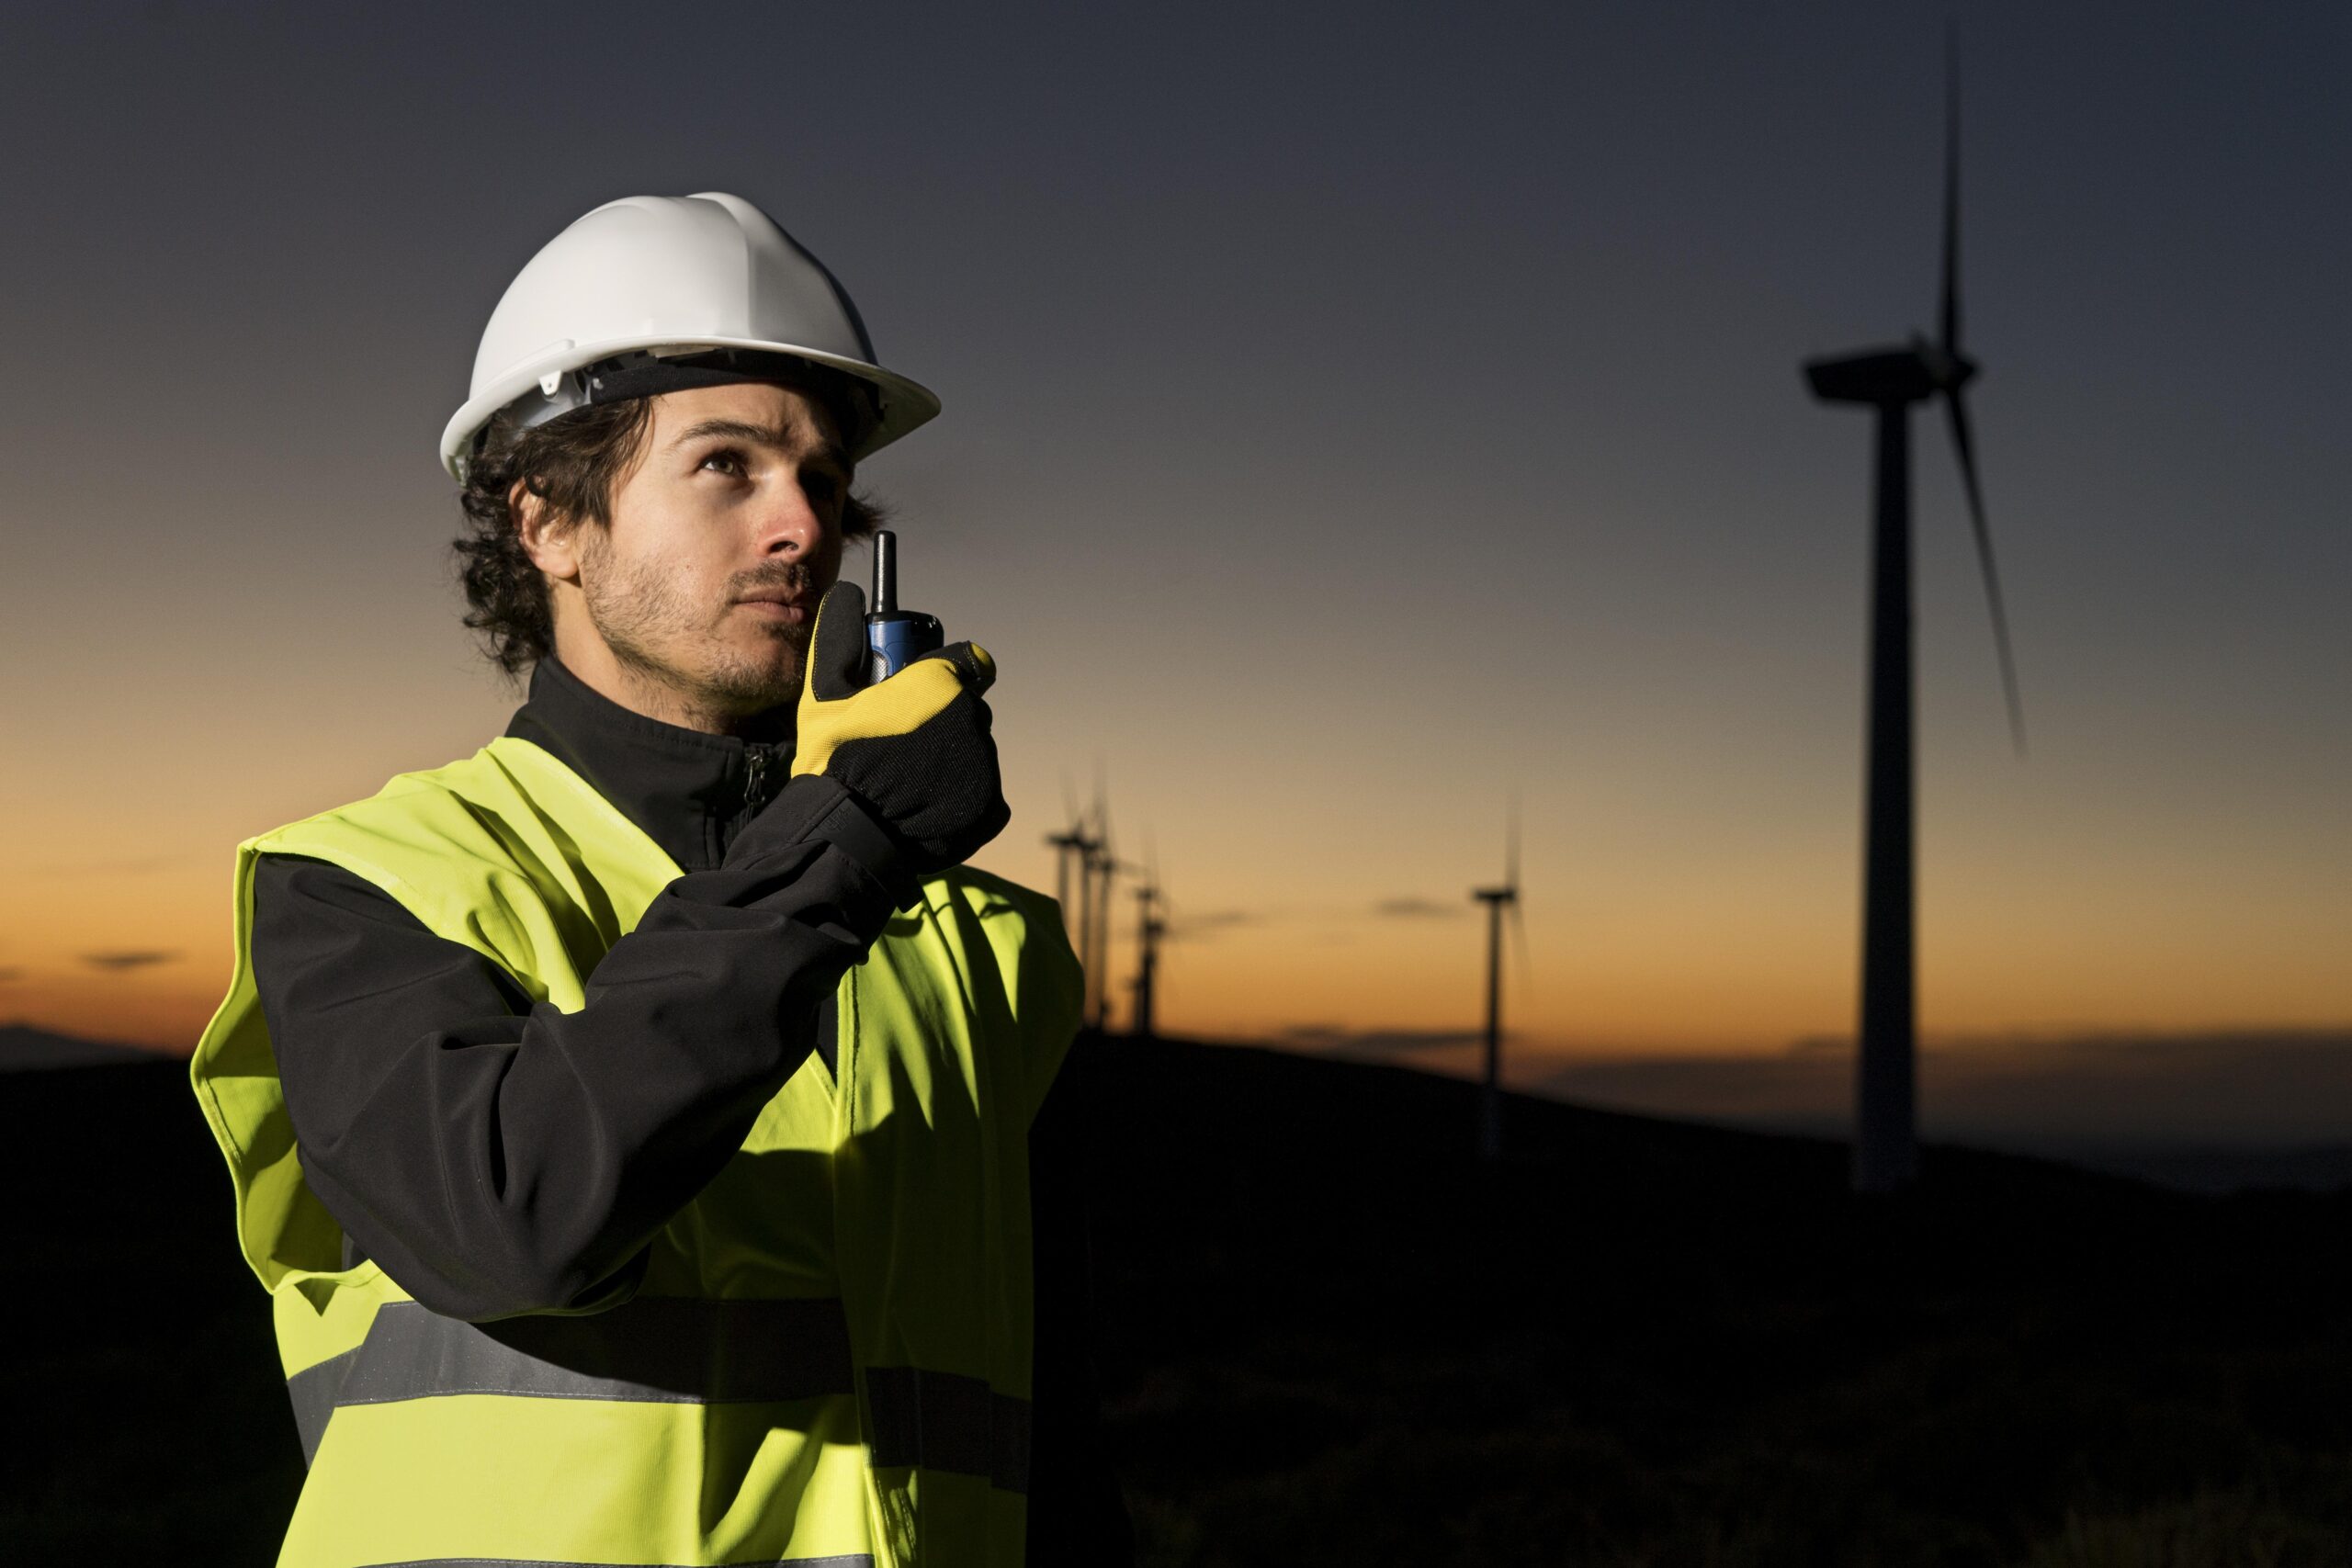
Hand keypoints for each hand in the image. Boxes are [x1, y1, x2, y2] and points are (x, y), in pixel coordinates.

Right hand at [791, 580, 1009, 873]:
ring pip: (974, 751)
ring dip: (949, 759)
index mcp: (942, 685)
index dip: (940, 677)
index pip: (965, 664)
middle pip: (968, 709)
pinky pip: (982, 792)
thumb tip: (849, 593)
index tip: (916, 695)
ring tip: (906, 780)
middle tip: (900, 744)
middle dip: (941, 720)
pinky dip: (960, 797)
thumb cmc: (833, 757)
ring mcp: (987, 766)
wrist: (847, 831)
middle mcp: (974, 720)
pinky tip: (924, 804)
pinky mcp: (992, 807)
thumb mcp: (825, 690)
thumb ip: (839, 637)